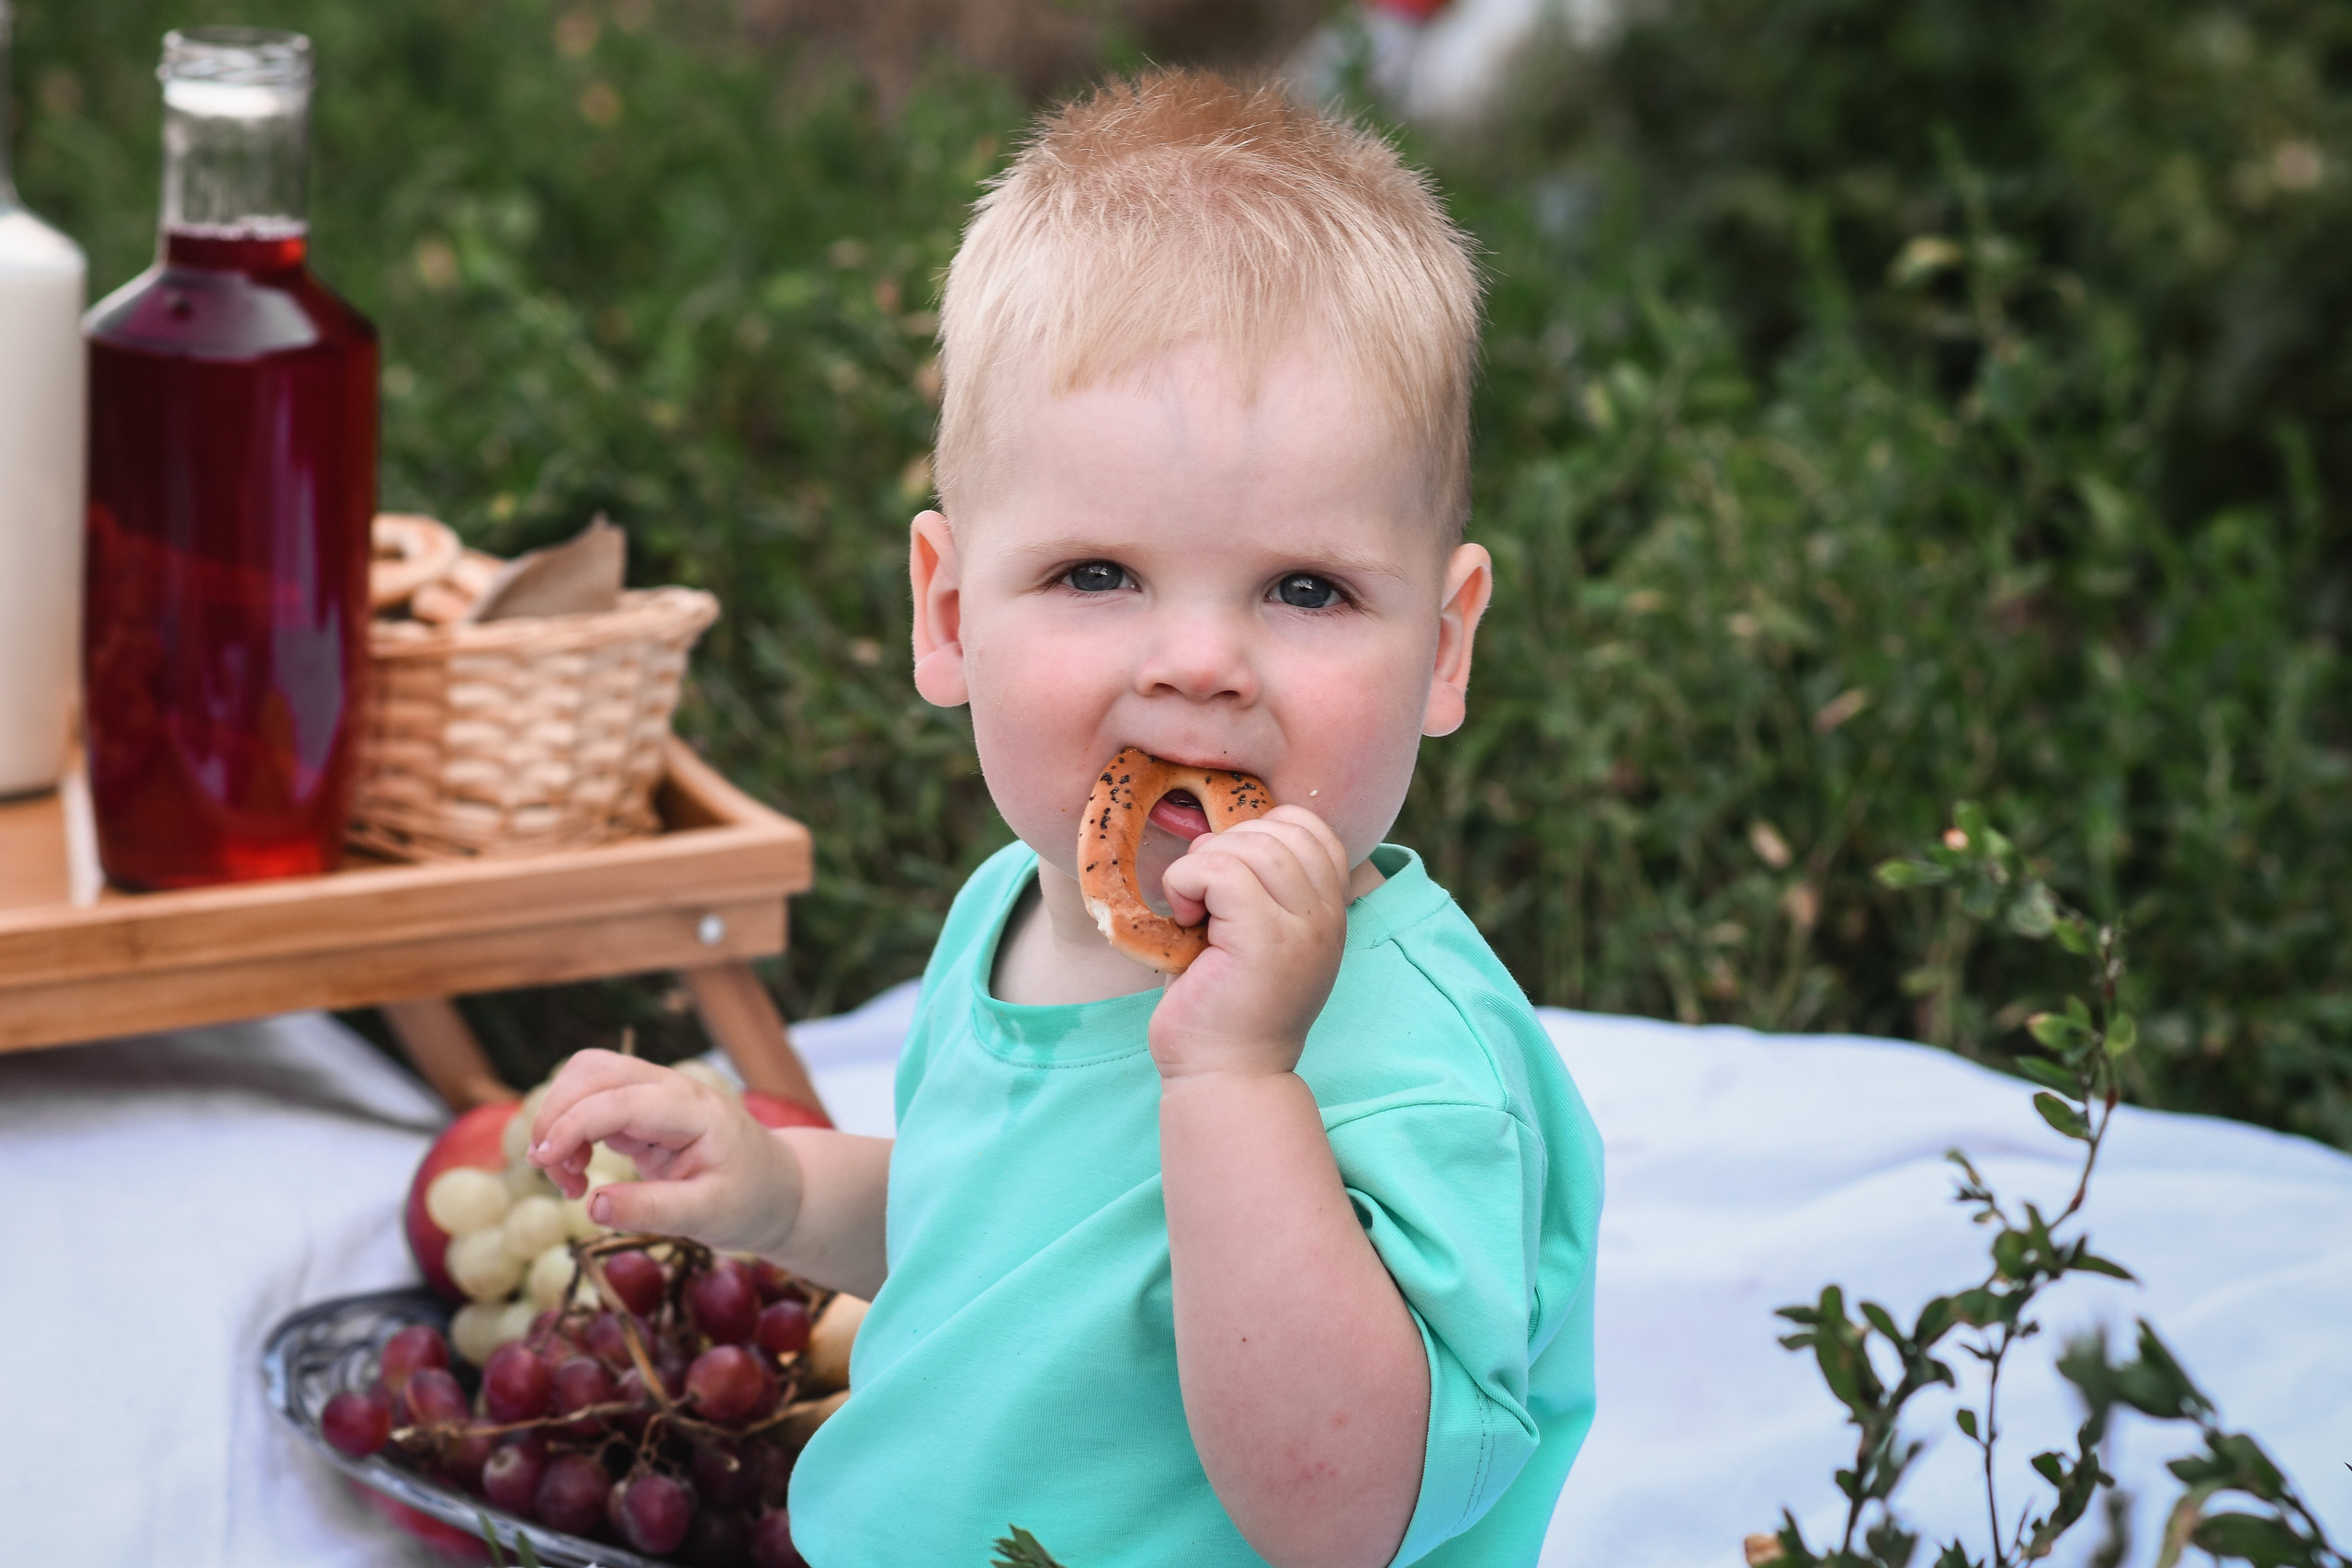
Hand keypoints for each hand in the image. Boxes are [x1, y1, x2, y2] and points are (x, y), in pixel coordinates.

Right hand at [528, 1050, 800, 1257]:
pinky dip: (571, 1129)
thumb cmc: (750, 1201)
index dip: (573, 1124)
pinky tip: (579, 1171)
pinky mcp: (644, 1108)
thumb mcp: (708, 1216)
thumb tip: (592, 1207)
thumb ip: (652, 1210)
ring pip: (587, 1076)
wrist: (778, 1189)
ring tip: (568, 1176)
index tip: (545, 1163)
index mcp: (695, 1111)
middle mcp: (673, 1090)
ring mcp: (657, 1093)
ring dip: (559, 1118)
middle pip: (594, 1071)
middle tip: (553, 1175)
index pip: (621, 1099)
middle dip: (557, 1117)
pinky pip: (593, 1099)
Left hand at [1152, 804, 1350, 1083]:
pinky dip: (1186, 881)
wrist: (1226, 1076)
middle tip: (1202, 899)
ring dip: (1202, 867)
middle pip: (1279, 830)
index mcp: (1328, 912)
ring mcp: (1302, 929)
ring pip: (1250, 846)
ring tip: (1193, 914)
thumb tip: (1217, 835)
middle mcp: (1326, 917)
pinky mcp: (1264, 940)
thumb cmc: (1224, 1007)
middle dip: (1225, 848)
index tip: (1228, 879)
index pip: (1310, 828)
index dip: (1260, 831)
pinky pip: (1220, 871)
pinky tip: (1184, 921)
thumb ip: (1257, 887)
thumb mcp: (1255, 937)